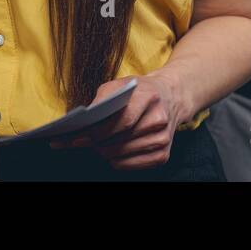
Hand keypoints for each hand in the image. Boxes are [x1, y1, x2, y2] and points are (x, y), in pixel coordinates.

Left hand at [48, 71, 189, 169]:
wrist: (170, 96)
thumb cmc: (139, 90)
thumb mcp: (121, 84)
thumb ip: (102, 98)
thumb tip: (84, 120)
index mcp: (149, 97)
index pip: (124, 120)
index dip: (100, 131)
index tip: (80, 136)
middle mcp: (160, 119)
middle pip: (121, 140)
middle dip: (97, 143)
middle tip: (79, 141)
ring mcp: (163, 139)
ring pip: (123, 155)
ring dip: (105, 151)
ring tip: (94, 144)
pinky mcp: (163, 155)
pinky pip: (131, 166)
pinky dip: (116, 161)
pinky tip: (110, 151)